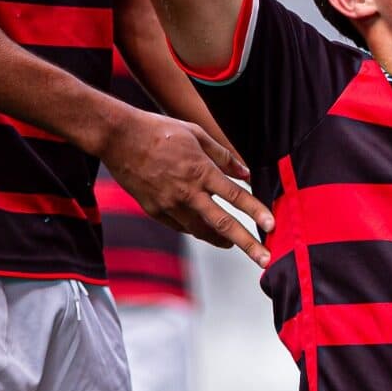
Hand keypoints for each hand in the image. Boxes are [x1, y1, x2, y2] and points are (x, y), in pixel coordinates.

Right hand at [99, 105, 274, 268]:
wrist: (119, 138)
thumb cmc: (160, 131)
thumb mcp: (197, 135)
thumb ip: (223, 156)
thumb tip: (245, 173)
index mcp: (201, 171)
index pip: (235, 196)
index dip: (256, 211)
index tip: (272, 226)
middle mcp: (187, 192)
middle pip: (222, 223)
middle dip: (246, 243)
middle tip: (264, 259)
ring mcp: (168, 204)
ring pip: (200, 230)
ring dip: (220, 240)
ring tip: (234, 245)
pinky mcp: (153, 210)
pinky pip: (180, 225)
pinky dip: (196, 228)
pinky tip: (205, 230)